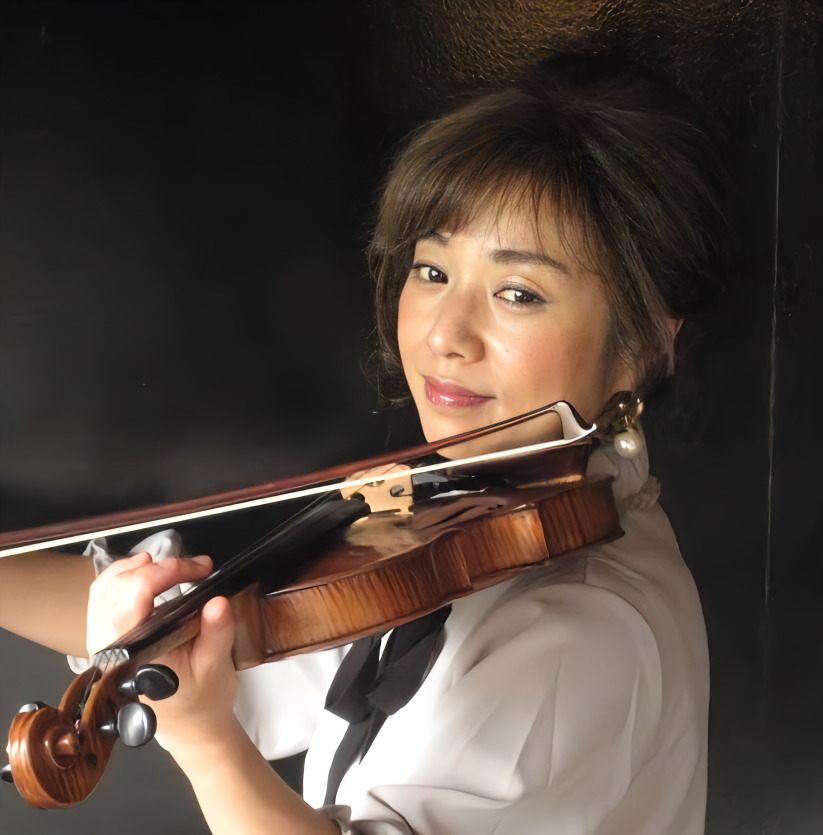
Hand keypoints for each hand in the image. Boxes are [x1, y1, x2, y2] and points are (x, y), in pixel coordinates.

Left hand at [87, 553, 237, 753]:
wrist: (193, 727)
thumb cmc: (204, 700)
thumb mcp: (217, 664)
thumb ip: (217, 631)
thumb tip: (218, 601)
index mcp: (133, 658)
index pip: (134, 598)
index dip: (166, 572)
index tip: (201, 569)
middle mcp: (110, 650)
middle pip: (116, 587)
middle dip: (156, 566)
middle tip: (192, 567)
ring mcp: (104, 645)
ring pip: (104, 589)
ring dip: (136, 568)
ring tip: (170, 566)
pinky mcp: (108, 640)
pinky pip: (102, 599)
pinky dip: (124, 578)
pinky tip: (147, 575)